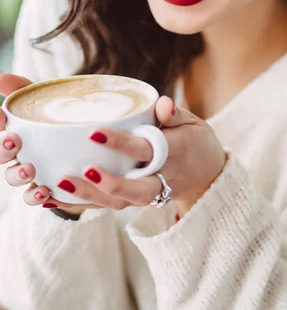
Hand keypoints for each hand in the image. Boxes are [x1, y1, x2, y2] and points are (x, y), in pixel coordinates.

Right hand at [0, 73, 102, 213]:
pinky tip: (45, 191)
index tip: (2, 115)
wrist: (86, 144)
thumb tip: (0, 75)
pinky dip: (36, 195)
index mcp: (12, 130)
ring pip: (13, 178)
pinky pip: (34, 197)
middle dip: (1, 149)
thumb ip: (22, 88)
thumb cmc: (55, 118)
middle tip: (14, 141)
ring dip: (18, 175)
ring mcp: (28, 172)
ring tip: (30, 169)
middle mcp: (15, 154)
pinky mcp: (45, 188)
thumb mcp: (41, 99)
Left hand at [49, 96, 226, 216]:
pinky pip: (110, 206)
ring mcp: (152, 193)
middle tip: (83, 171)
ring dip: (90, 197)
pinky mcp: (139, 200)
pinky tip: (55, 199)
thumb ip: (176, 113)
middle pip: (137, 189)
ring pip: (122, 202)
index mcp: (177, 152)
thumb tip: (162, 104)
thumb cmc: (195, 140)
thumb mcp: (193, 122)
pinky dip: (83, 204)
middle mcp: (165, 177)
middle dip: (109, 183)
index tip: (94, 132)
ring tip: (59, 186)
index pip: (148, 149)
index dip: (122, 143)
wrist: (209, 174)